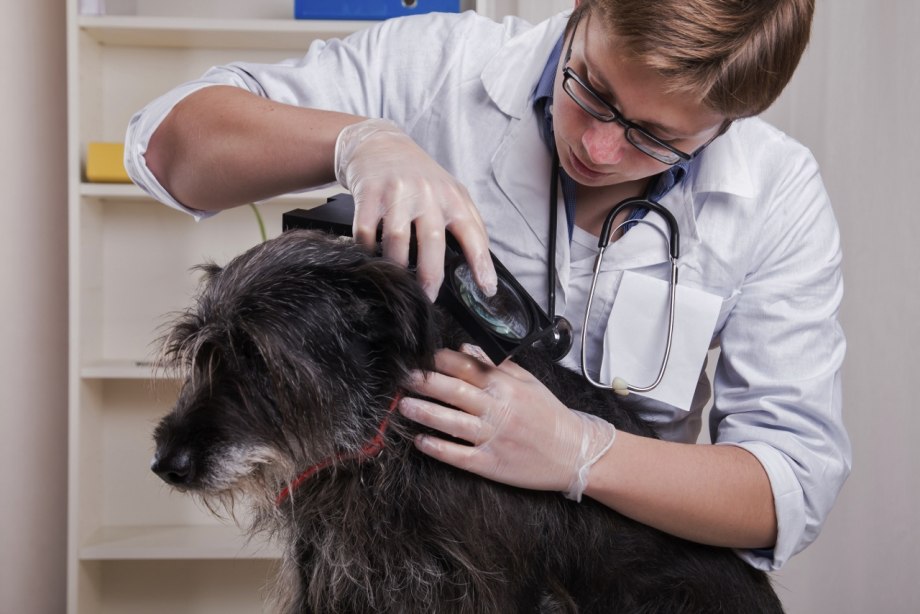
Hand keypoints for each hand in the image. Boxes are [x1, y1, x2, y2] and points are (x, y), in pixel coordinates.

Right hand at [334, 119, 496, 300]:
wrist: (379, 144)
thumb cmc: (419, 175)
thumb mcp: (450, 192)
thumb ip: (467, 222)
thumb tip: (482, 265)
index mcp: (452, 197)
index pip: (473, 234)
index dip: (481, 263)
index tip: (486, 289)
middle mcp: (427, 193)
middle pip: (431, 242)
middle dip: (431, 276)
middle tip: (427, 298)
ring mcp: (396, 192)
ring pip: (396, 240)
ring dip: (396, 266)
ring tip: (397, 278)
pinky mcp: (368, 193)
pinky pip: (366, 232)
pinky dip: (367, 249)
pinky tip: (371, 255)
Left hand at [398, 345, 616, 500]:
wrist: (575, 453)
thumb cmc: (549, 415)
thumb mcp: (527, 382)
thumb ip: (496, 364)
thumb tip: (464, 348)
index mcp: (505, 386)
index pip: (466, 367)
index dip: (440, 360)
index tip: (419, 356)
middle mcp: (498, 409)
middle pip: (454, 391)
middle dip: (425, 383)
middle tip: (402, 377)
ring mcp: (494, 437)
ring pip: (452, 422)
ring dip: (425, 412)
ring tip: (403, 406)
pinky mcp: (491, 463)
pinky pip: (459, 455)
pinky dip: (438, 448)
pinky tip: (420, 441)